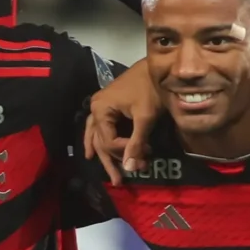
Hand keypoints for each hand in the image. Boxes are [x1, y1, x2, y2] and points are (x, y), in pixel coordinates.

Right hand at [82, 65, 161, 184]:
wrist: (156, 67)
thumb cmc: (151, 89)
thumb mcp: (145, 117)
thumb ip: (137, 143)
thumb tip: (131, 168)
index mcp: (101, 110)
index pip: (107, 141)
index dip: (124, 151)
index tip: (144, 153)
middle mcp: (95, 108)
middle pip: (100, 142)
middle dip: (112, 161)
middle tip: (120, 182)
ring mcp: (99, 107)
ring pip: (98, 137)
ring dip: (106, 155)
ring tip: (111, 174)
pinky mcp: (107, 106)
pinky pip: (100, 128)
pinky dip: (100, 141)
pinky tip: (94, 152)